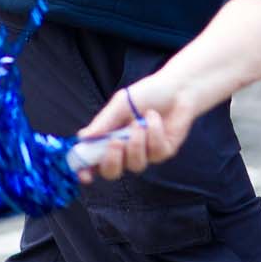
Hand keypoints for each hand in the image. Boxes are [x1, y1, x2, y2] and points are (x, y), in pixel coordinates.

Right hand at [73, 73, 196, 181]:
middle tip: (116, 141)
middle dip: (112, 161)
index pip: (93, 163)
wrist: (178, 87)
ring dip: (136, 142)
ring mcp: (146, 153)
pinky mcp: (165, 151)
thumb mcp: (121, 104)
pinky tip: (154, 117)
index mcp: (108, 140)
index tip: (84, 173)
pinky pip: (156, 151)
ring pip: (136, 164)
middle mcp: (126, 151)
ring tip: (139, 121)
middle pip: (112, 173)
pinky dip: (153, 132)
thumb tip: (83, 137)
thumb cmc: (147, 94)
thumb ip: (104, 121)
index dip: (86, 171)